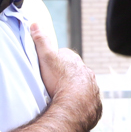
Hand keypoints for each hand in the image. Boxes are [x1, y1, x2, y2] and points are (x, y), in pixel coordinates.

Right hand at [27, 14, 102, 131]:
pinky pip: (89, 102)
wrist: (73, 106)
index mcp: (75, 60)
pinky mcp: (95, 104)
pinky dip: (82, 104)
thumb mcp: (46, 57)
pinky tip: (73, 108)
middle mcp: (87, 73)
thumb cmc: (58, 80)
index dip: (55, 61)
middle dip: (67, 75)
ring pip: (84, 87)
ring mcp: (93, 89)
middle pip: (75, 71)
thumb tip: (35, 23)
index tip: (48, 68)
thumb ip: (41, 41)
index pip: (64, 56)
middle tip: (55, 84)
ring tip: (63, 98)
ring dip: (75, 90)